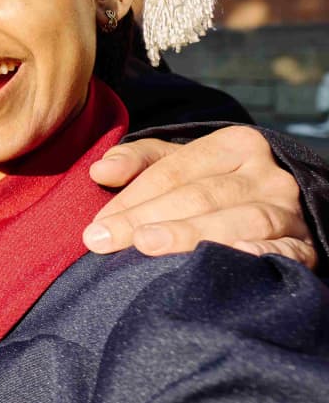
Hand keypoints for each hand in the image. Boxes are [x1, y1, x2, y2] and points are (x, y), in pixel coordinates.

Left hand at [83, 125, 314, 267]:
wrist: (286, 210)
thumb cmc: (216, 185)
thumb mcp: (181, 162)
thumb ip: (139, 160)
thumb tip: (99, 171)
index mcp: (235, 145)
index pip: (174, 171)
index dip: (131, 198)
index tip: (96, 226)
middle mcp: (266, 174)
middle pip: (200, 196)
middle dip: (146, 219)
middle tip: (104, 241)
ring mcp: (290, 209)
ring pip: (239, 220)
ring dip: (191, 234)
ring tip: (148, 247)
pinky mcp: (307, 244)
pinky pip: (287, 249)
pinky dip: (263, 253)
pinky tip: (235, 257)